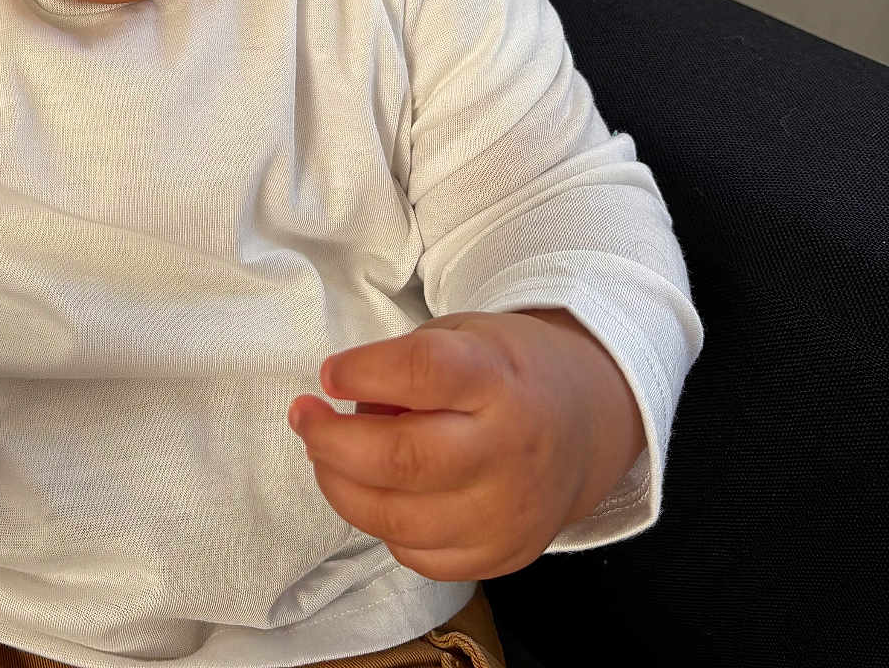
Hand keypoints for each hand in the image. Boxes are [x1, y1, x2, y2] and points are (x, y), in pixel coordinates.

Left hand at [288, 310, 616, 582]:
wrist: (586, 422)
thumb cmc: (506, 370)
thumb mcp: (463, 335)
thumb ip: (406, 364)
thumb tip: (342, 406)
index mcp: (498, 379)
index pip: (424, 373)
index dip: (364, 372)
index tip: (330, 373)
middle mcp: (508, 449)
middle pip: (401, 459)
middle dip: (331, 440)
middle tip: (305, 416)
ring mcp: (507, 512)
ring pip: (397, 518)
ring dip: (340, 486)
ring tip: (326, 454)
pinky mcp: (502, 555)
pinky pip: (417, 555)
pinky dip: (381, 524)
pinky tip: (377, 492)